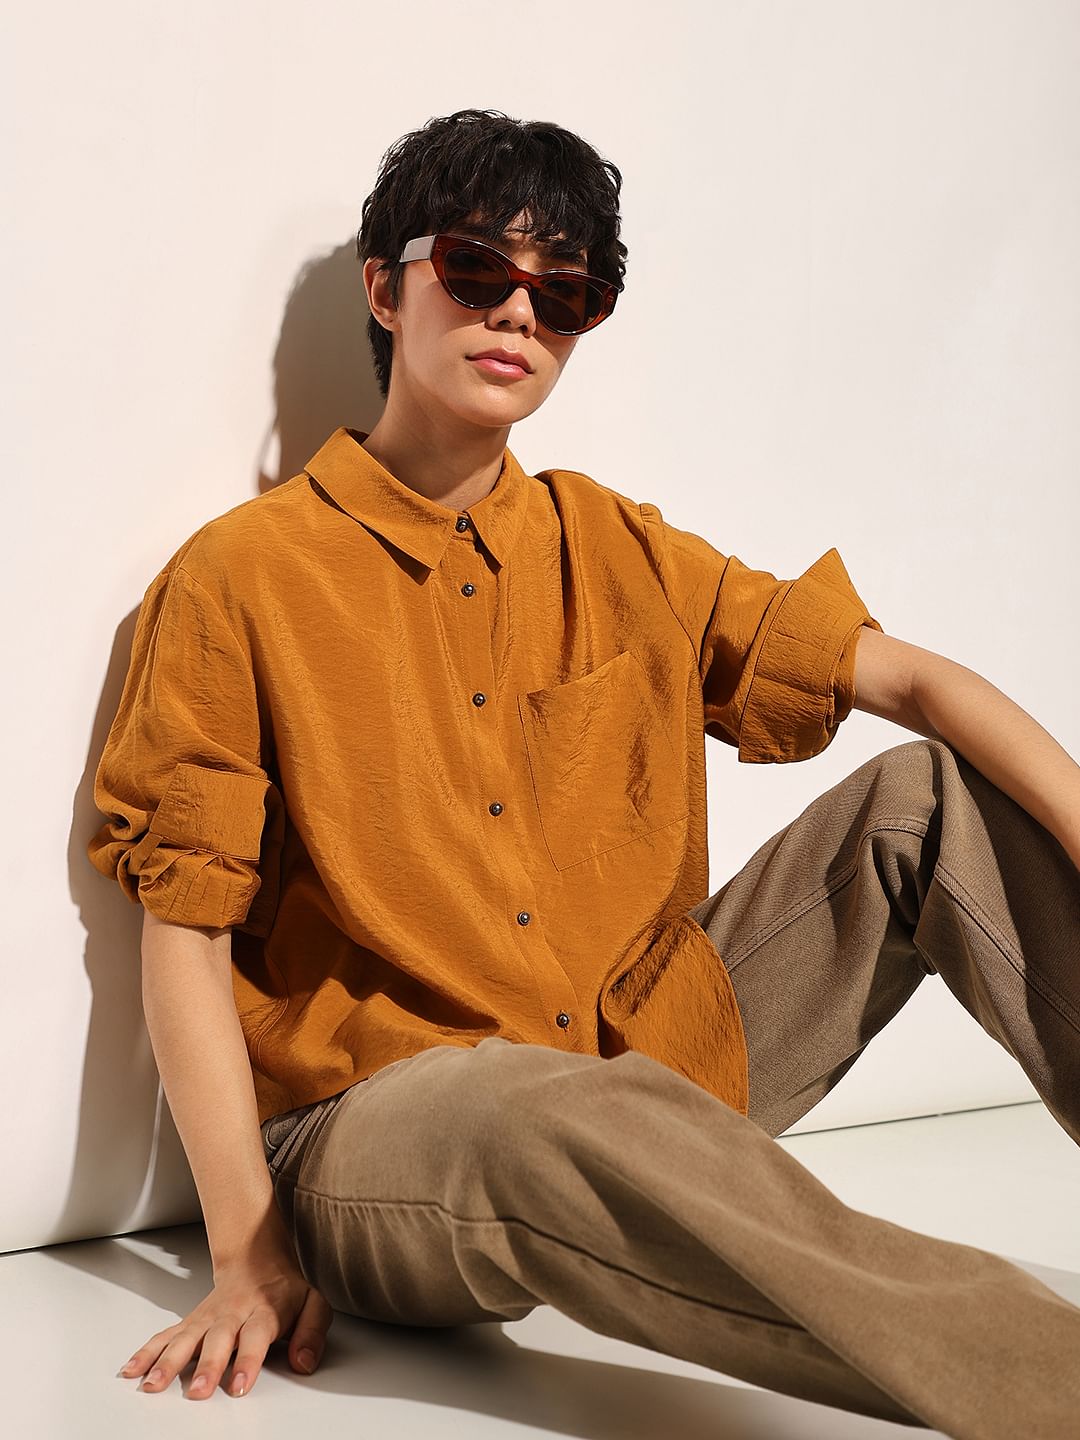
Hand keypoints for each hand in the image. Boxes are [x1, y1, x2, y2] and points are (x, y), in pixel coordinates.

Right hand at [117, 1247, 333, 1398]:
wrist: (257, 1259)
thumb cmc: (285, 1290)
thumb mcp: (313, 1304)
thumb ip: (313, 1332)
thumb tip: (304, 1362)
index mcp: (264, 1311)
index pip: (256, 1337)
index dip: (248, 1361)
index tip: (239, 1385)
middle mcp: (232, 1314)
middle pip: (218, 1340)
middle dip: (207, 1366)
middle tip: (197, 1392)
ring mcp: (207, 1317)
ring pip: (186, 1338)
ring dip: (168, 1362)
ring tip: (152, 1385)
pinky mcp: (190, 1321)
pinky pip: (165, 1335)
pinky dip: (147, 1352)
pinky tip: (132, 1370)